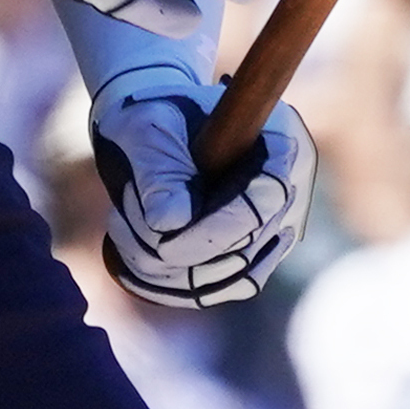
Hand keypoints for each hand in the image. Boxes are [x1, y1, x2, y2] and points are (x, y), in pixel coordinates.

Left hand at [90, 75, 315, 307]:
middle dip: (177, 252)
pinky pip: (217, 290)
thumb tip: (170, 224)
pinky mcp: (250, 255)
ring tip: (122, 227)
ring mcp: (274, 226)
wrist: (150, 129)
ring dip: (166, 270)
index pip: (262, 203)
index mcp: (278, 140)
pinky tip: (131, 258)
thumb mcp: (147, 130)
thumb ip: (158, 173)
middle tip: (122, 217)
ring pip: (230, 279)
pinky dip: (169, 285)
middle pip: (246, 250)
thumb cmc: (150, 117)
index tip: (161, 245)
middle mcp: (287, 187)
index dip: (213, 233)